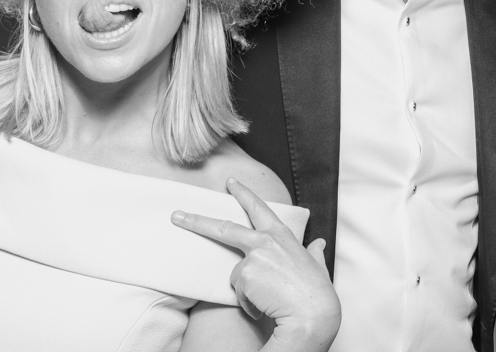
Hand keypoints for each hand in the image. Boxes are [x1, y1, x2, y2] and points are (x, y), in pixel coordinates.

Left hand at [172, 179, 340, 351]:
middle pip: (224, 227)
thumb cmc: (316, 291)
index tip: (231, 183)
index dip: (244, 194)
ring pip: (237, 274)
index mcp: (282, 235)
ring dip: (249, 289)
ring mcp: (253, 256)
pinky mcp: (244, 275)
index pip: (258, 208)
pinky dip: (249, 302)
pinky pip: (238, 292)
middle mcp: (265, 240)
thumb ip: (314, 252)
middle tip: (176, 216)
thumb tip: (318, 244)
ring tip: (271, 297)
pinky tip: (265, 303)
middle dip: (196, 221)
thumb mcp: (317, 265)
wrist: (311, 313)